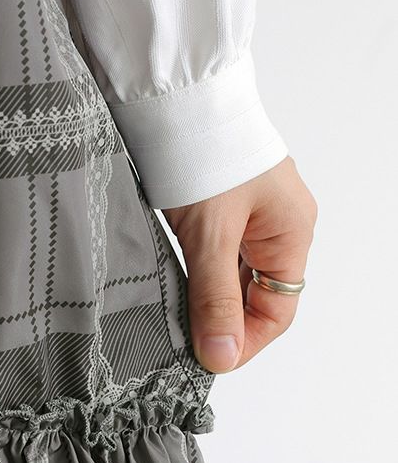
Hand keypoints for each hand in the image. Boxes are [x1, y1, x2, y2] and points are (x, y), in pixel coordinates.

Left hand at [161, 156, 317, 372]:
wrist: (171, 101)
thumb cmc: (202, 156)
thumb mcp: (209, 238)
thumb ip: (215, 300)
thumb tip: (221, 358)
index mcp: (291, 232)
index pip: (277, 310)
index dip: (245, 342)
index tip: (209, 361)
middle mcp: (275, 228)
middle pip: (255, 298)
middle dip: (223, 325)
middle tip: (186, 347)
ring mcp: (246, 219)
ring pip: (230, 281)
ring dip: (206, 304)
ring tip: (176, 324)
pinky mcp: (216, 212)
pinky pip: (213, 260)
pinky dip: (195, 281)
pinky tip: (173, 293)